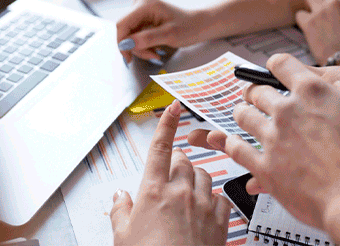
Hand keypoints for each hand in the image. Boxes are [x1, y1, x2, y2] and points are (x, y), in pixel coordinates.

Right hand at [110, 100, 230, 245]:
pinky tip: (204, 210)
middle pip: (183, 160)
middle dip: (176, 163)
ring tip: (184, 196)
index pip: (161, 147)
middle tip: (168, 178)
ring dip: (195, 180)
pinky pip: (220, 197)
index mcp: (154, 190)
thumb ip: (119, 210)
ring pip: (204, 175)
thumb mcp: (122, 236)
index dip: (167, 123)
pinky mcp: (221, 220)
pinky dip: (213, 199)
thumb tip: (119, 196)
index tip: (173, 107)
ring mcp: (203, 204)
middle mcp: (181, 192)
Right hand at [116, 0, 207, 62]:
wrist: (199, 24)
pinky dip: (143, 44)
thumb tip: (126, 44)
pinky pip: (135, 33)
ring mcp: (140, 9)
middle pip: (125, 30)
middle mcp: (140, 3)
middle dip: (135, 47)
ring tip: (156, 53)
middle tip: (152, 56)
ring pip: (129, 34)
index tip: (128, 59)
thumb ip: (147, 39)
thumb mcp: (169, 35)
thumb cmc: (188, 27)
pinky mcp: (142, 16)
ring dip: (140, 47)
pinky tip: (155, 47)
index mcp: (145, 4)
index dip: (121, 43)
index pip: (122, 24)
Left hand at [224, 55, 339, 244]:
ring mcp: (273, 137)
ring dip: (243, 114)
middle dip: (255, 92)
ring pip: (243, 116)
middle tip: (255, 96)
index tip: (273, 69)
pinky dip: (233, 145)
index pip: (281, 63)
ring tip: (244, 116)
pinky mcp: (265, 167)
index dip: (276, 65)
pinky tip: (234, 144)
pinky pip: (237, 149)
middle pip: (257, 91)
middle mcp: (288, 110)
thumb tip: (339, 90)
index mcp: (312, 90)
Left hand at [295, 0, 339, 64]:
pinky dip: (302, 21)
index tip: (330, 6)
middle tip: (320, 13)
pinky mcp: (309, 22)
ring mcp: (321, 11)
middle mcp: (335, 2)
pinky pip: (299, 13)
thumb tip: (327, 3)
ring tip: (314, 18)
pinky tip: (308, 29)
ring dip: (310, 5)